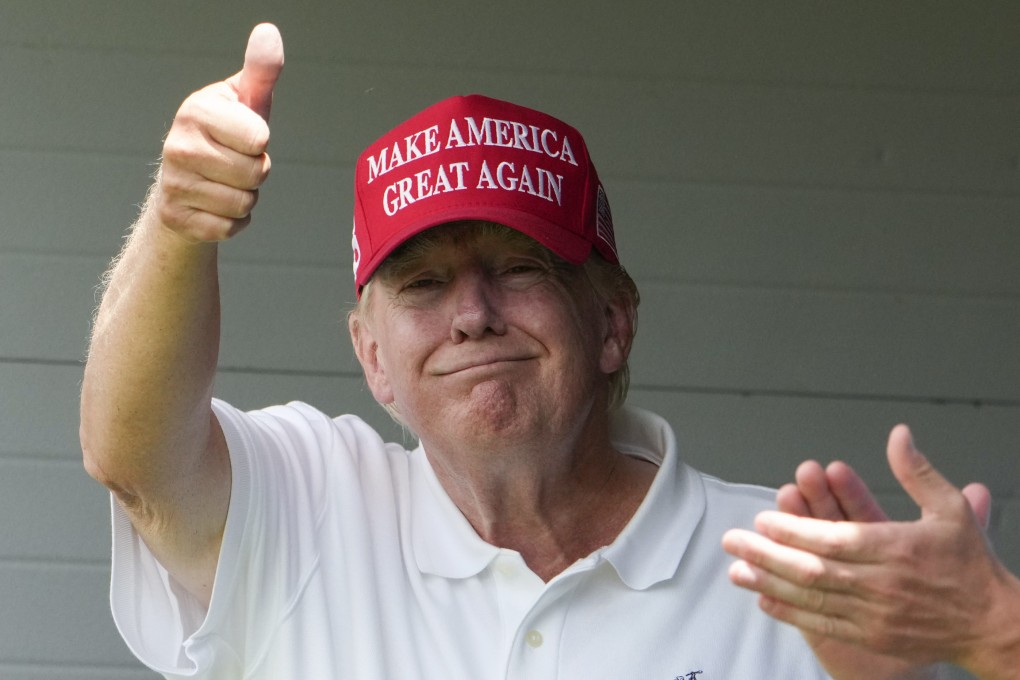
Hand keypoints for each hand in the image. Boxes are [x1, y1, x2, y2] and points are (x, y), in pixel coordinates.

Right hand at [152, 23, 283, 241]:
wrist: (187, 182)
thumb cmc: (226, 136)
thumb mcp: (246, 102)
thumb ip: (261, 71)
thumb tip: (269, 32)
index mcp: (196, 110)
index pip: (259, 139)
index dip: (260, 143)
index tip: (244, 137)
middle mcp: (178, 145)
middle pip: (255, 174)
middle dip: (256, 173)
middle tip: (236, 163)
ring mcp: (173, 183)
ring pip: (244, 203)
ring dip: (246, 198)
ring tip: (226, 183)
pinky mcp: (176, 217)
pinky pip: (230, 227)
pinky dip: (232, 221)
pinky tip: (215, 204)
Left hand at [722, 425, 1019, 678]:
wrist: (991, 623)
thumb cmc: (969, 565)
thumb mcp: (949, 509)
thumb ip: (917, 472)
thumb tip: (898, 435)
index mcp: (897, 548)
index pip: (835, 539)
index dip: (795, 530)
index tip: (764, 518)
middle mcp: (882, 584)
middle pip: (814, 570)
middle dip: (767, 555)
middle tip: (733, 541)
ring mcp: (875, 614)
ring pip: (812, 598)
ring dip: (770, 583)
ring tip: (736, 569)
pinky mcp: (872, 636)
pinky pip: (823, 624)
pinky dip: (791, 614)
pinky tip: (764, 600)